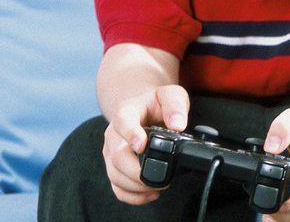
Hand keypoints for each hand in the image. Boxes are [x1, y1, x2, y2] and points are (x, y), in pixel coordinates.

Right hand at [101, 85, 189, 204]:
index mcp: (126, 112)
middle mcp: (114, 134)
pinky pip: (116, 187)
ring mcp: (111, 152)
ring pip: (114, 175)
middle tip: (160, 177)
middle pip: (117, 156)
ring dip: (136, 186)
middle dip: (137, 171)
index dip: (131, 135)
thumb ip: (175, 106)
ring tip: (158, 186)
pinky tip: (150, 194)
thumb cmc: (156, 104)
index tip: (142, 146)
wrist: (143, 108)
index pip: (123, 122)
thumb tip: (178, 125)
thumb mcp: (171, 95)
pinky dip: (132, 196)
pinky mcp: (114, 167)